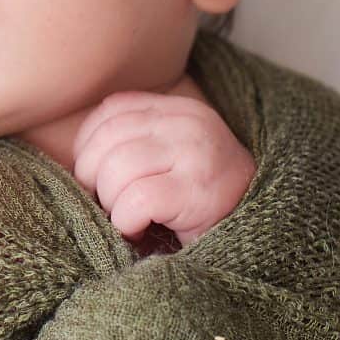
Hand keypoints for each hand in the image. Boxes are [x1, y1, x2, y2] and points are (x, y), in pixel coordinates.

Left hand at [70, 78, 254, 247]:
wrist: (261, 230)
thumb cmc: (201, 201)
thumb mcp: (170, 156)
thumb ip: (134, 142)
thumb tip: (78, 163)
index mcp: (178, 109)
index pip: (112, 110)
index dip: (89, 146)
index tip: (96, 176)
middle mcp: (187, 123)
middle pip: (107, 142)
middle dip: (94, 180)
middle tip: (110, 204)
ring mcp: (195, 155)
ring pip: (116, 170)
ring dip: (112, 204)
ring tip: (129, 218)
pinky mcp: (197, 192)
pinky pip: (136, 201)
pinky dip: (126, 222)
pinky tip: (140, 230)